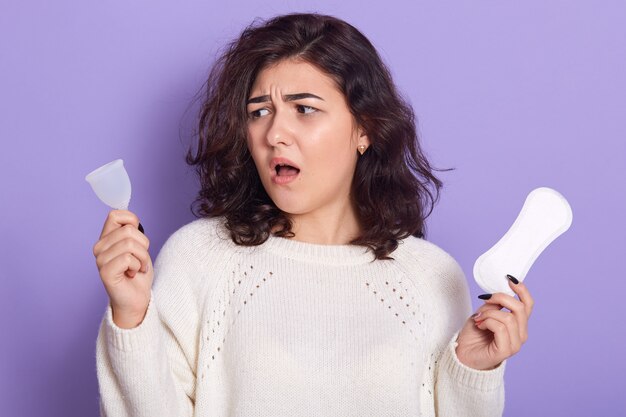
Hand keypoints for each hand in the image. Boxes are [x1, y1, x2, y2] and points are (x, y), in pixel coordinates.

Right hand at [92, 210, 152, 328]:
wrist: (137, 298)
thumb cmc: (138, 272)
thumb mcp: (139, 247)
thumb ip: (132, 232)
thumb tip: (132, 219)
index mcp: (106, 238)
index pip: (115, 214)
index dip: (132, 221)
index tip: (138, 238)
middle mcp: (99, 247)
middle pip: (128, 230)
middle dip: (143, 245)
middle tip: (140, 259)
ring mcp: (100, 260)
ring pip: (130, 244)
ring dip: (142, 258)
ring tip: (138, 267)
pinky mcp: (105, 272)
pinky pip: (128, 258)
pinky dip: (138, 266)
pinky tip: (133, 274)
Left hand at [455, 276, 533, 369]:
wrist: (462, 356)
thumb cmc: (473, 335)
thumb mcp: (484, 314)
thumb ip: (494, 306)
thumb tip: (498, 294)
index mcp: (518, 324)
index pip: (528, 304)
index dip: (522, 290)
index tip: (509, 279)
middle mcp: (521, 334)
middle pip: (520, 308)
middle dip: (500, 298)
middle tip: (485, 299)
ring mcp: (516, 344)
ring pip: (508, 317)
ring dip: (489, 313)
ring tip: (479, 319)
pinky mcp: (506, 350)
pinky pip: (500, 327)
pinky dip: (487, 322)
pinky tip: (480, 325)